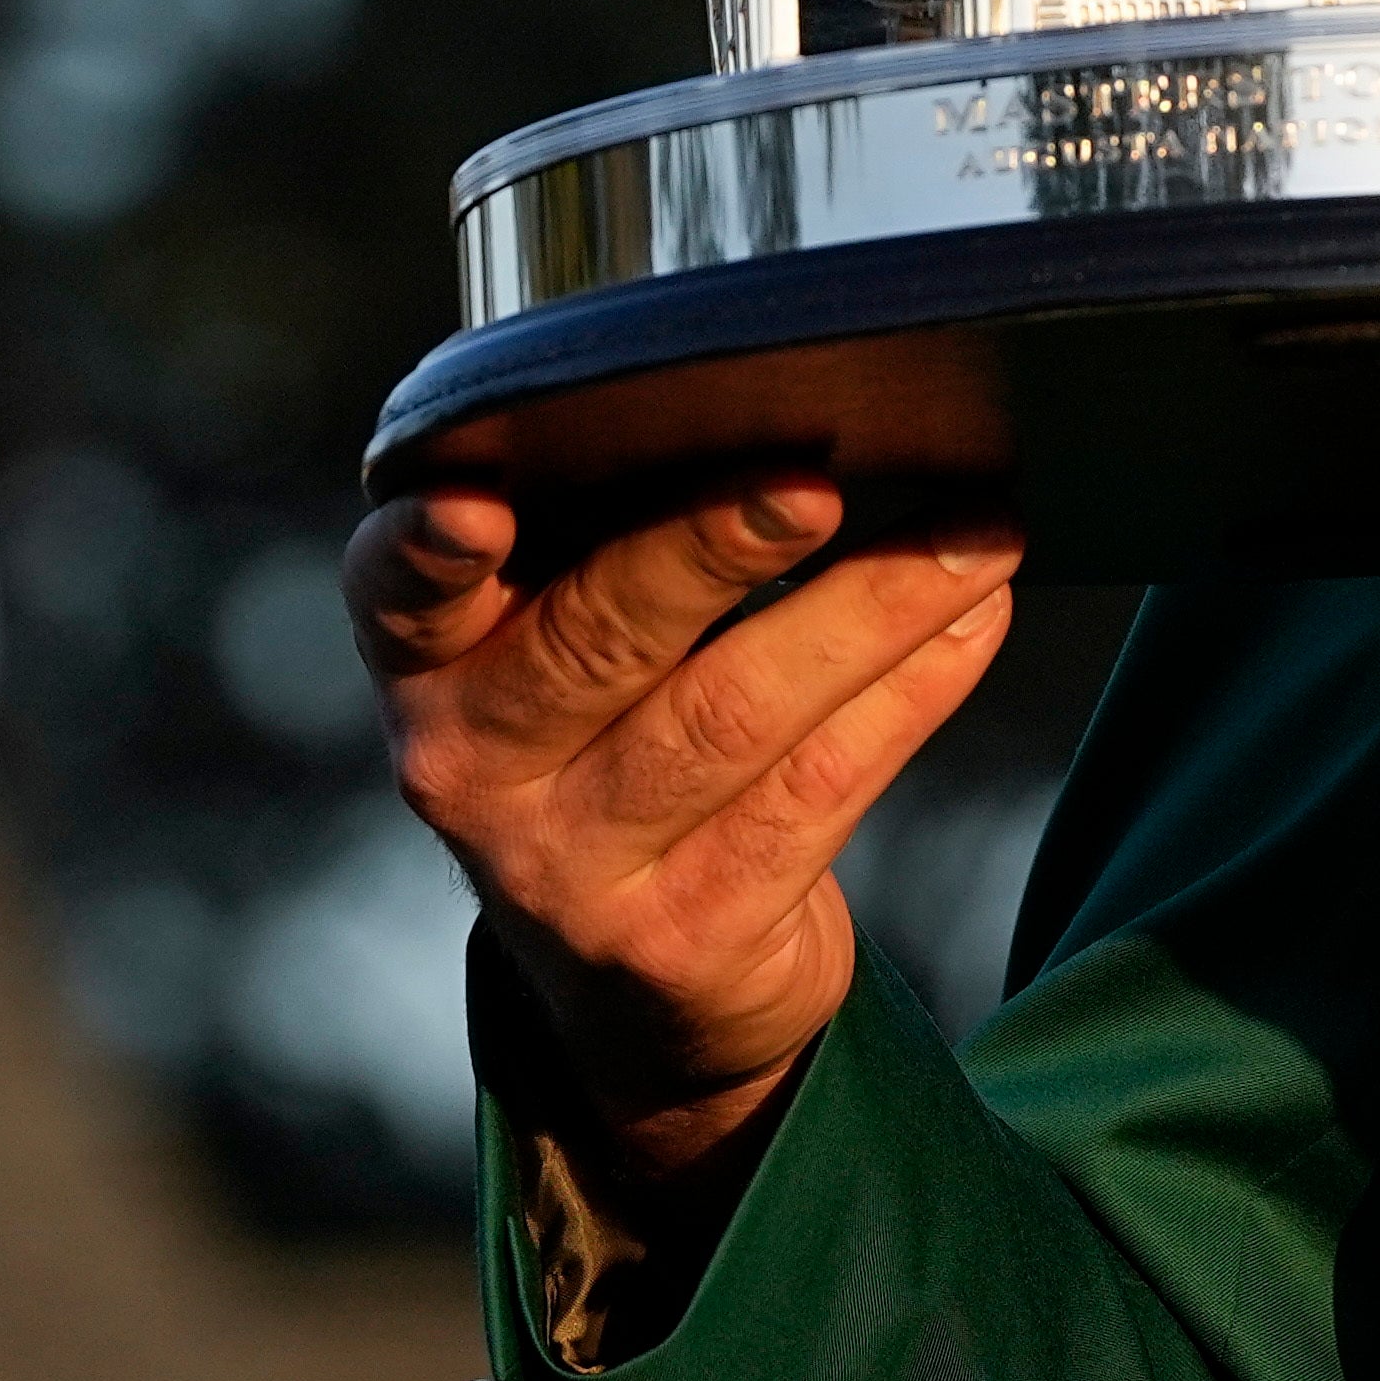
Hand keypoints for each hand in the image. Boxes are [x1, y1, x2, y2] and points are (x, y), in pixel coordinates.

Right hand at [350, 476, 1019, 1179]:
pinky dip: (911, 690)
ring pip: (732, 715)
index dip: (427, 552)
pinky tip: (974, 618)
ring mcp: (573, 869)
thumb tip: (790, 397)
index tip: (473, 508)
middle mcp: (476, 770)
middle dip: (709, 550)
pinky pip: (817, 790)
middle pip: (597, 639)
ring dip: (869, 609)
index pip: (401, 596)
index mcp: (433, 666)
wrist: (648, 984)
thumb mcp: (570, 649)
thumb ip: (618, 540)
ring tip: (978, 533)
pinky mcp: (686, 935)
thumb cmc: (621, 741)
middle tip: (814, 483)